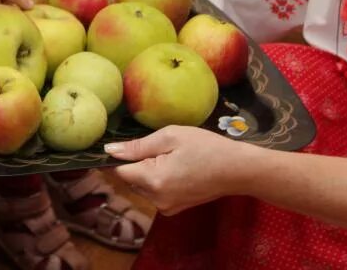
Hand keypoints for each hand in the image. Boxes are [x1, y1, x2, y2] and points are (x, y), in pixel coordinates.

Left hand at [106, 126, 243, 214]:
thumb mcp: (170, 137)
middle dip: (136, 163)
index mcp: (153, 181)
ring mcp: (166, 207)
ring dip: (147, 172)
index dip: (119, 156)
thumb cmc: (206, 147)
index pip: (119, 171)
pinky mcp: (174, 209)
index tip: (128, 143)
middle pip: (130, 179)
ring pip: (142, 186)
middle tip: (160, 147)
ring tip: (172, 157)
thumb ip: (138, 146)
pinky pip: (155, 193)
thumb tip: (110, 150)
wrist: (237, 170)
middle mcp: (156, 200)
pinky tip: (177, 168)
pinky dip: (158, 180)